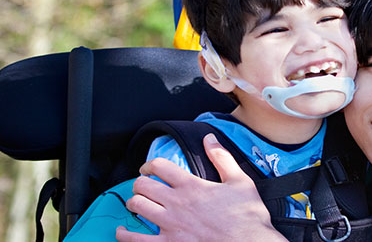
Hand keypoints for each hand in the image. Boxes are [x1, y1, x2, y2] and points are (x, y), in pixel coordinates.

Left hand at [115, 133, 284, 241]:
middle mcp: (176, 203)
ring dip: (135, 203)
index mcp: (191, 186)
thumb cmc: (247, 217)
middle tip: (143, 186)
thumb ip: (222, 158)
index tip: (148, 169)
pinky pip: (136, 240)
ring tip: (137, 204)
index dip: (149, 165)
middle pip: (143, 185)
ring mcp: (170, 225)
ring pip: (137, 206)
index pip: (160, 166)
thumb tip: (209, 139)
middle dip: (140, 183)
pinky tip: (124, 232)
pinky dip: (125, 235)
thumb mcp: (240, 181)